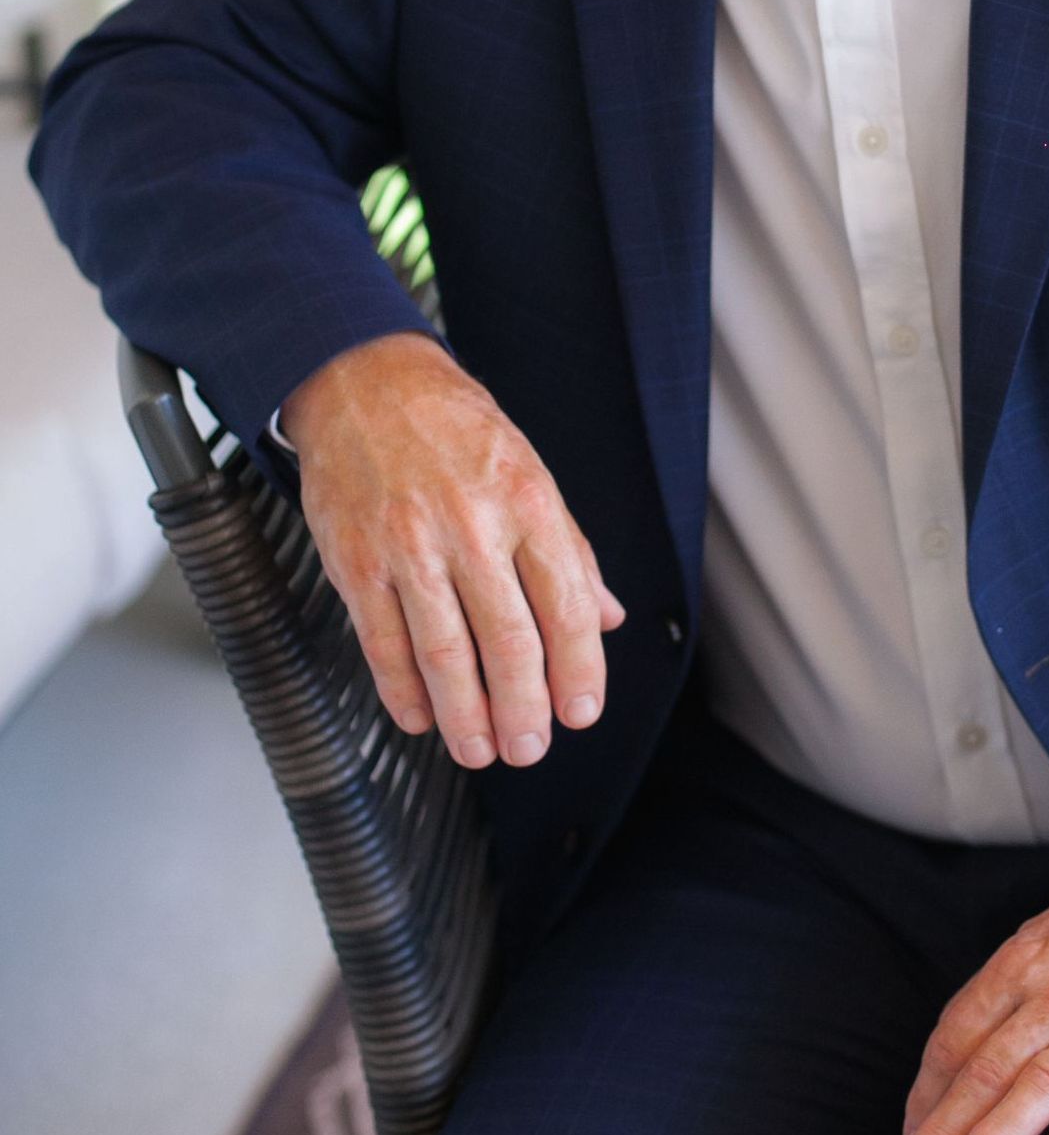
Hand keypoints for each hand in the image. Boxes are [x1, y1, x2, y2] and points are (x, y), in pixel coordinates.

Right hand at [281, 331, 626, 771]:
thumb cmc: (456, 431)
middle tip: (530, 747)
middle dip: (524, 712)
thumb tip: (606, 619)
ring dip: (467, 718)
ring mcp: (409, 546)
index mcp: (528, 502)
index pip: (566, 607)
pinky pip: (384, 644)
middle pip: (508, 643)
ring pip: (444, 655)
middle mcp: (471, 525)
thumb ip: (569, 550)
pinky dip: (404, 693)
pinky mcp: (356, 562)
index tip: (581, 713)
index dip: (578, 673)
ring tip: (481, 750)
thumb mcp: (530, 473)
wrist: (365, 383)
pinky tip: (422, 718)